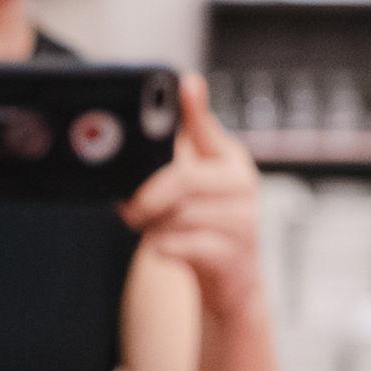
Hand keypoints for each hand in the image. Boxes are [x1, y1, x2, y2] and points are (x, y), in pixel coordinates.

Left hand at [121, 76, 263, 318]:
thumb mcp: (200, 183)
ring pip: (179, 215)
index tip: (186, 85)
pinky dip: (163, 247)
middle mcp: (242, 185)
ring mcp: (242, 221)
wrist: (232, 285)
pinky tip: (161, 247)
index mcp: (231, 160)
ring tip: (146, 229)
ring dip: (152, 225)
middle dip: (147, 196)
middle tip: (127, 208)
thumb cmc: (209, 227)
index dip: (195, 109)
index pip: (208, 130)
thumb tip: (184, 90)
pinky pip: (183, 245)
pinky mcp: (231, 255)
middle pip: (183, 180)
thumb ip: (187, 145)